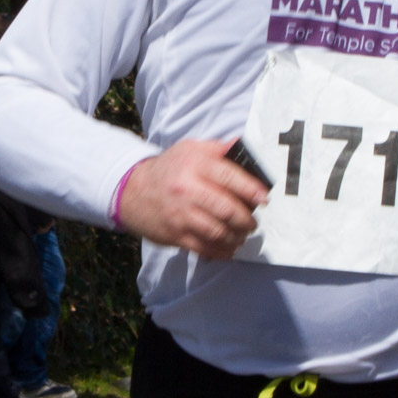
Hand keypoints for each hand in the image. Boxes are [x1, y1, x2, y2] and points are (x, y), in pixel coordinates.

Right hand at [117, 138, 269, 259]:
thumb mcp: (190, 149)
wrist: (132, 190)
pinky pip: (204, 247)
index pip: (229, 177)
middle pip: (226, 209)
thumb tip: (244, 146)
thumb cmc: (169, 168)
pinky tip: (230, 247)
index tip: (264, 198)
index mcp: (194, 164)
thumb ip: (219, 149)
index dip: (251, 189)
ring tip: (243, 234)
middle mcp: (187, 189)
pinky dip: (222, 250)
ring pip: (218, 231)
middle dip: (246, 219)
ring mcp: (180, 214)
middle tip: (253, 222)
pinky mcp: (175, 234)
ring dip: (237, 236)